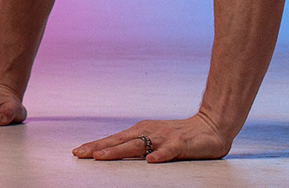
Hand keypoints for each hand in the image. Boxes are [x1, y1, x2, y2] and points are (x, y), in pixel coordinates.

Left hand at [73, 113, 231, 161]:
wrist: (211, 127)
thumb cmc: (180, 136)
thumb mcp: (154, 140)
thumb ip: (137, 146)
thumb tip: (113, 153)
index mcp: (141, 131)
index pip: (114, 139)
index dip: (96, 146)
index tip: (78, 152)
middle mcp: (149, 132)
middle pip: (119, 141)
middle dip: (99, 148)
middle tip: (81, 154)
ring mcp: (164, 137)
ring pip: (138, 145)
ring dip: (119, 151)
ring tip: (102, 157)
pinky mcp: (180, 144)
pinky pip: (168, 151)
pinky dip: (160, 155)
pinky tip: (151, 161)